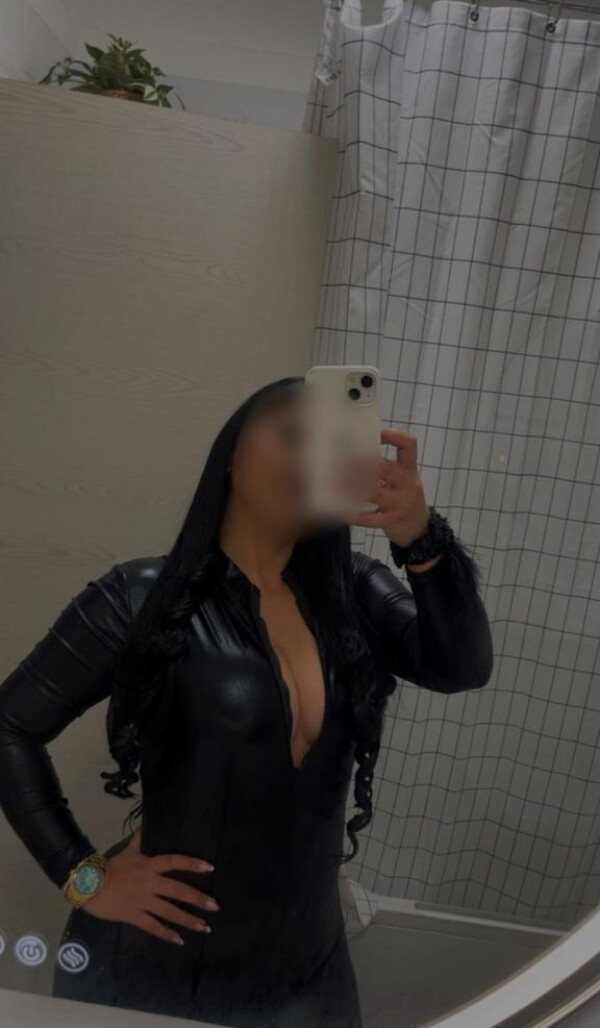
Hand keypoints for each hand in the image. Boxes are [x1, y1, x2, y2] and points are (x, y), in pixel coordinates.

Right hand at [81, 828, 218, 945]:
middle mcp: (150, 883)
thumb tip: (145, 824)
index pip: (174, 862)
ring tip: (205, 927)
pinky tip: (179, 940)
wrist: (88, 885)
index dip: (192, 863)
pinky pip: (153, 927)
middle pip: (178, 890)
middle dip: (198, 899)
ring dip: (188, 920)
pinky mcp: (134, 916)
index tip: (210, 867)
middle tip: (215, 906)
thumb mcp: (127, 851)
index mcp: (149, 865)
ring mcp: (143, 901)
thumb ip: (138, 839)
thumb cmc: (110, 867)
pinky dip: (166, 934)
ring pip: (169, 911)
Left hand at [345, 429, 431, 547]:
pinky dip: (355, 515)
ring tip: (333, 483)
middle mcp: (407, 484)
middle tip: (337, 460)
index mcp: (409, 469)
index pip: (408, 445)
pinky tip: (343, 512)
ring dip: (351, 487)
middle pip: (383, 467)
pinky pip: (371, 518)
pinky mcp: (392, 520)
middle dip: (358, 463)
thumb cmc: (403, 496)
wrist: (418, 527)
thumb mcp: (402, 479)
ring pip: (373, 492)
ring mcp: (401, 503)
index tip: (376, 432)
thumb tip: (351, 454)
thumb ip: (384, 467)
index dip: (393, 435)